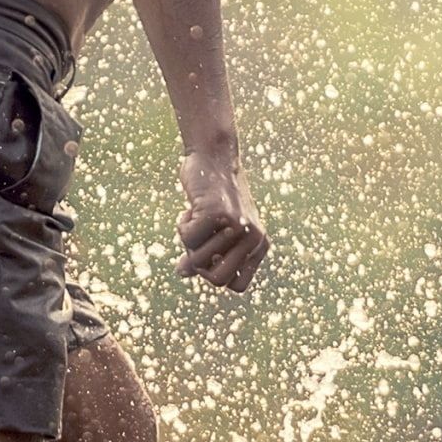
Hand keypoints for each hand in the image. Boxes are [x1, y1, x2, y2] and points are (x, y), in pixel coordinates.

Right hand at [176, 151, 267, 293]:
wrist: (214, 156)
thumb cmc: (214, 195)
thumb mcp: (214, 228)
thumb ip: (203, 253)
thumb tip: (182, 273)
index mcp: (259, 245)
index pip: (236, 285)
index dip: (215, 273)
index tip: (208, 252)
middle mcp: (254, 238)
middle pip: (217, 280)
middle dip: (198, 264)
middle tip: (196, 240)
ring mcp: (237, 226)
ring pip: (199, 261)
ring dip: (188, 242)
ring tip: (195, 218)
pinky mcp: (218, 213)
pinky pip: (188, 238)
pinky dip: (182, 225)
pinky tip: (191, 208)